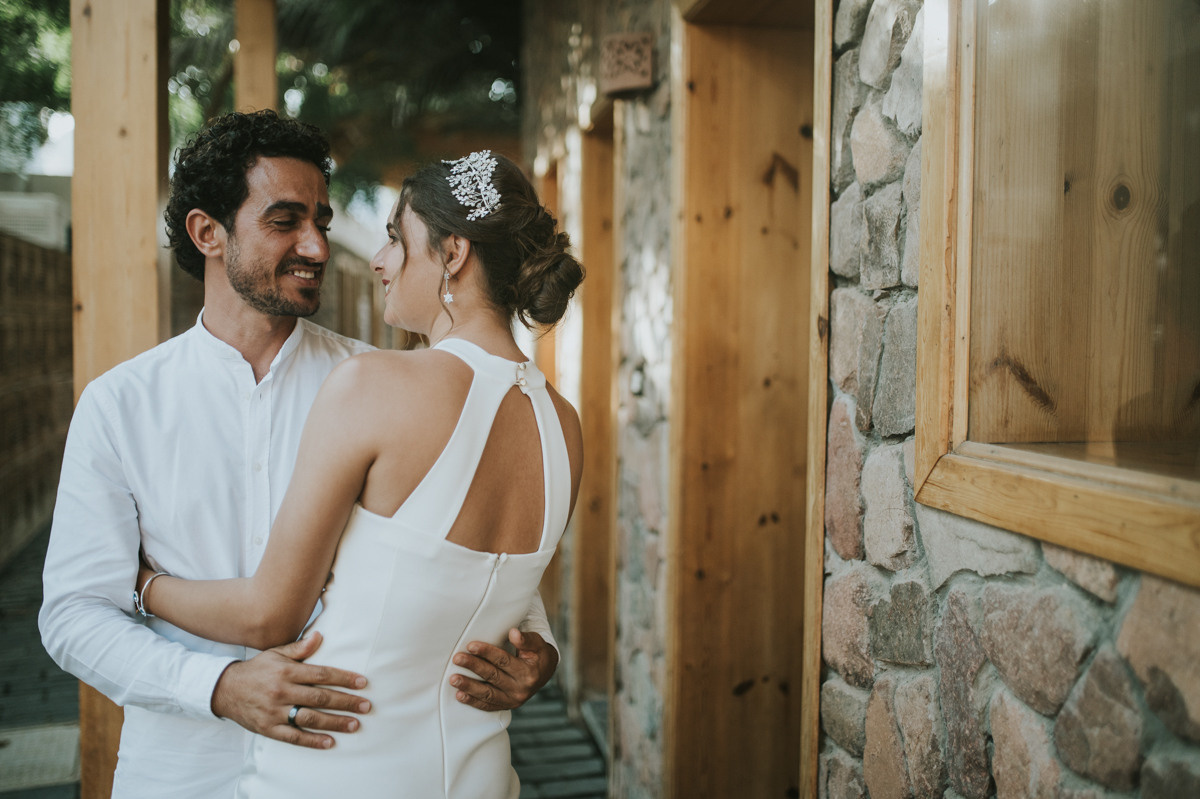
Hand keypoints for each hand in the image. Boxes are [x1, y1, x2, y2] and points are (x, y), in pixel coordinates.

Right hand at [211, 632, 369, 748]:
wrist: (224, 690)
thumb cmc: (257, 669)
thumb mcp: (275, 653)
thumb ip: (299, 648)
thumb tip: (320, 635)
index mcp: (286, 671)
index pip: (321, 674)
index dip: (343, 678)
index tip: (362, 683)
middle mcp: (281, 691)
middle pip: (320, 697)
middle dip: (346, 702)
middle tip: (367, 706)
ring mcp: (274, 712)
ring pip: (309, 718)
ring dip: (334, 722)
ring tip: (355, 724)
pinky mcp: (268, 729)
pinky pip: (293, 737)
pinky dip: (312, 741)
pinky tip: (330, 742)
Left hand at [450, 628, 558, 710]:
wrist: (544, 674)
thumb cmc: (538, 654)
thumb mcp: (537, 644)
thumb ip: (526, 639)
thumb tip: (513, 633)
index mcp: (528, 672)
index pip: (504, 660)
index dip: (487, 652)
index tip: (471, 646)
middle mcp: (521, 689)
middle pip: (493, 676)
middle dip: (473, 667)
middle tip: (457, 658)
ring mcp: (513, 700)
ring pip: (487, 694)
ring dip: (469, 687)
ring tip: (453, 679)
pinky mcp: (506, 706)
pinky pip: (488, 706)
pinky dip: (473, 701)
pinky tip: (460, 695)